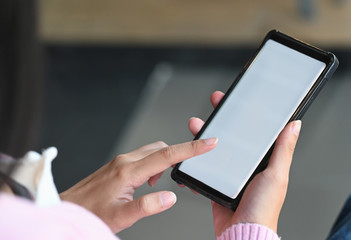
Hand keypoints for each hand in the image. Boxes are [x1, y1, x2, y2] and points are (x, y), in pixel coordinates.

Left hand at [60, 138, 216, 232]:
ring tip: (159, 185)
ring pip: (152, 152)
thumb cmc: (91, 213)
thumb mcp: (121, 216)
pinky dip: (152, 166)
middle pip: (162, 148)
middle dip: (180, 154)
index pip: (167, 155)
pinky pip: (142, 157)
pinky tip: (147, 183)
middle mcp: (125, 161)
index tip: (209, 142)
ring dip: (164, 163)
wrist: (68, 208)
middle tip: (187, 171)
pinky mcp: (118, 165)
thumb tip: (170, 197)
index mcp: (129, 171)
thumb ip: (147, 206)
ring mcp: (120, 161)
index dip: (191, 148)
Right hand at [188, 91, 300, 235]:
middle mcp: (247, 167)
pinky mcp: (217, 186)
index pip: (254, 132)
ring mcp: (231, 176)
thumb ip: (283, 150)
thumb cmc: (263, 210)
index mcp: (263, 162)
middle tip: (216, 106)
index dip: (246, 115)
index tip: (239, 101)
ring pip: (216, 150)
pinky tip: (191, 154)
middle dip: (223, 120)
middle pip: (233, 137)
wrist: (242, 234)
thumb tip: (295, 125)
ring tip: (197, 126)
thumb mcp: (276, 175)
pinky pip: (205, 169)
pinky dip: (197, 161)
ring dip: (205, 138)